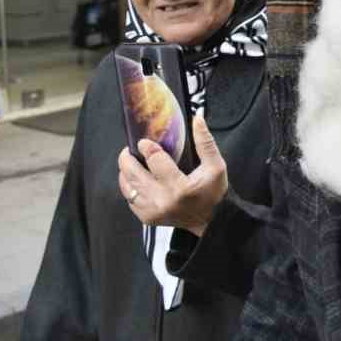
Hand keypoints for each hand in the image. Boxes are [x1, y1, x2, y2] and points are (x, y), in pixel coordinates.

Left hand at [117, 115, 229, 236]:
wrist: (210, 220)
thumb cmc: (213, 192)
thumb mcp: (216, 166)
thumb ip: (205, 142)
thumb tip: (197, 119)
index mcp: (180, 187)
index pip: (155, 160)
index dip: (147, 147)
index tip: (144, 142)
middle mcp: (162, 201)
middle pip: (133, 174)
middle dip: (127, 158)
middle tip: (128, 150)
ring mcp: (152, 211)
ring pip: (127, 187)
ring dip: (125, 172)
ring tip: (129, 162)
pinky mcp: (147, 218)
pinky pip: (129, 199)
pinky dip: (129, 187)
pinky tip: (135, 179)